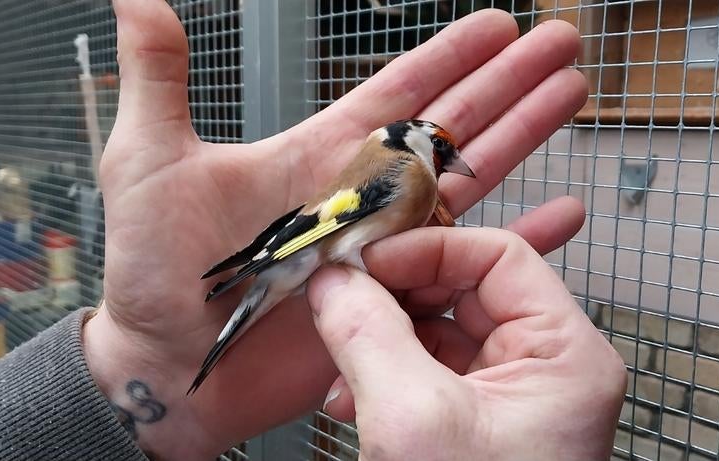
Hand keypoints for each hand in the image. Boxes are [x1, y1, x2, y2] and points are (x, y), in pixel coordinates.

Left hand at [82, 0, 588, 458]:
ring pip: (472, 181)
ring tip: (570, 97)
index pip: (399, 92)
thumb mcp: (148, 163)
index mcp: (318, 155)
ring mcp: (386, 247)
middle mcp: (362, 195)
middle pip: (453, 125)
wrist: (171, 367)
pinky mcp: (398, 300)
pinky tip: (561, 215)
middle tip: (560, 44)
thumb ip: (158, 78)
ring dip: (523, 137)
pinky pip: (472, 264)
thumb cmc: (154, 272)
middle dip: (508, 82)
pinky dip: (521, 240)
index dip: (449, 55)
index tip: (495, 24)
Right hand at [307, 227, 626, 460]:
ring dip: (380, 338)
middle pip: (464, 290)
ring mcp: (509, 400)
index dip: (427, 249)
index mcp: (566, 356)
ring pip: (438, 332)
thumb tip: (332, 279)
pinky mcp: (475, 427)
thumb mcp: (413, 419)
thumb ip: (368, 335)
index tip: (362, 261)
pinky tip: (345, 399)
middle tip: (338, 296)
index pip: (499, 257)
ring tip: (337, 361)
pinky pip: (426, 374)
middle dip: (394, 296)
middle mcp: (545, 369)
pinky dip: (382, 376)